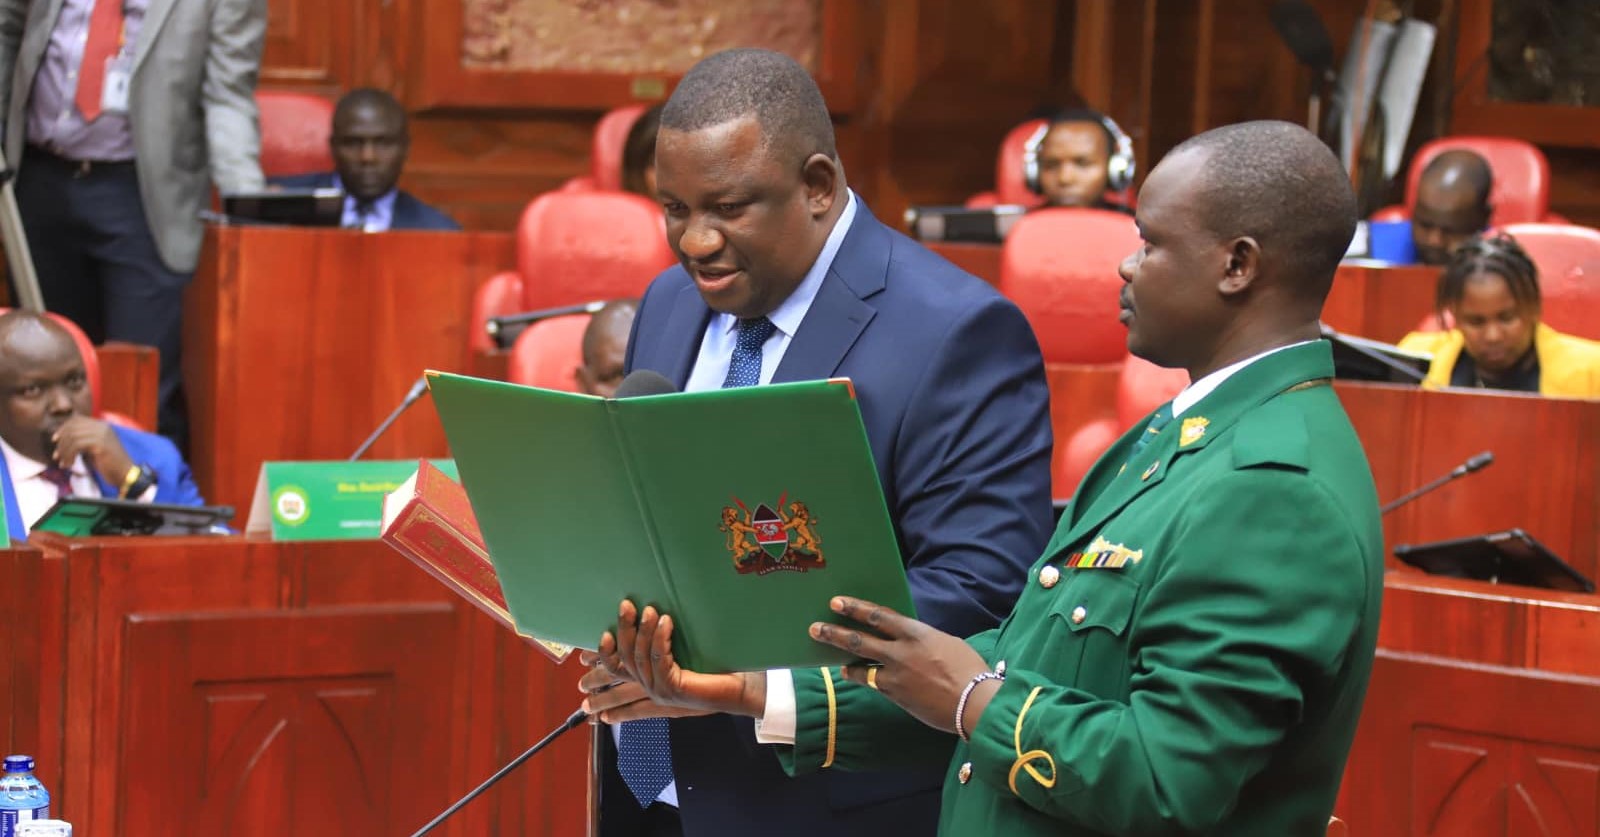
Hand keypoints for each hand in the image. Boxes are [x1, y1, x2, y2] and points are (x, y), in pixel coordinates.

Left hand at [52, 415, 133, 486]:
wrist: (125, 474)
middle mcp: (102, 427)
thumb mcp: (94, 447)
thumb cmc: (109, 464)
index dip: (63, 428)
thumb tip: (62, 437)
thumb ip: (84, 439)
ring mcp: (102, 434)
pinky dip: (69, 456)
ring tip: (63, 463)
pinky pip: (77, 446)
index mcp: (102, 425)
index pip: (76, 420)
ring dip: (64, 451)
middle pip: (72, 428)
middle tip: (56, 456)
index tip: (55, 440)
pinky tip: (69, 465)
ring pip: (73, 437)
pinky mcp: (101, 444)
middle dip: (61, 443)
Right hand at [588, 599, 765, 719]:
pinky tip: (667, 623)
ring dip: (644, 631)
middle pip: (624, 659)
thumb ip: (669, 638)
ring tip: (651, 610)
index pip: (617, 668)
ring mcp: (661, 691)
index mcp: (651, 679)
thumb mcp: (688, 649)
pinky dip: (660, 640)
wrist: (745, 686)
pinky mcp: (674, 690)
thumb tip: (658, 608)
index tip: (604, 631)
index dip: (604, 652)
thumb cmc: (720, 666)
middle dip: (624, 630)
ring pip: (640, 658)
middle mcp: (652, 688)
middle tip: (626, 605)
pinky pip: (659, 660)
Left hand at [810, 596, 990, 732]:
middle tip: (815, 627)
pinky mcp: (896, 696)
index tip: (837, 602)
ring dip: (842, 659)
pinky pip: (871, 683)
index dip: (855, 608)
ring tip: (827, 655)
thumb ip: (922, 639)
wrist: (974, 702)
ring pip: (860, 665)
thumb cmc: (968, 669)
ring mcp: (896, 675)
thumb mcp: (946, 643)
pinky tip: (850, 674)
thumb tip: (908, 638)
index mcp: (916, 633)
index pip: (879, 616)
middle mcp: (901, 652)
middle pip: (859, 639)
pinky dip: (860, 677)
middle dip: (834, 633)